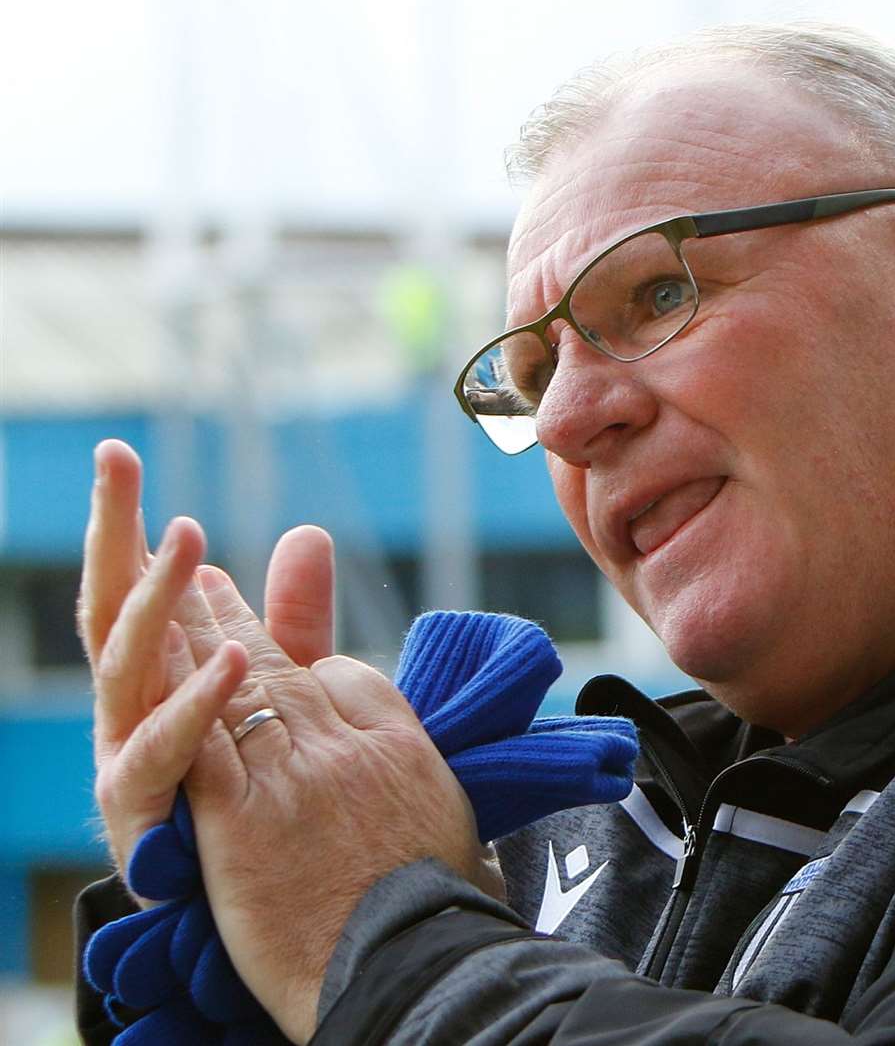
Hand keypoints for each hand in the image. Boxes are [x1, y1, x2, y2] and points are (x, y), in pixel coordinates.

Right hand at [81, 439, 335, 880]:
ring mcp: (134, 761)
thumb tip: (307, 533)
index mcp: (158, 677)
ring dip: (157, 604)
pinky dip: (197, 705)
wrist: (275, 914)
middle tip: (115, 464)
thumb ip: (292, 620)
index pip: (138, 588)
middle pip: (113, 612)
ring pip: (130, 669)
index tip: (119, 456)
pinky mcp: (150, 816)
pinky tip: (231, 660)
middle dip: (112, 536)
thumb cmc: (262, 800)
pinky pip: (167, 754)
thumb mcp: (282, 693)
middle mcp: (134, 711)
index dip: (127, 523)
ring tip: (186, 541)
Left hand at [175, 569, 496, 1042]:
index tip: (285, 654)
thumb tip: (437, 781)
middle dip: (240, 619)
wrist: (408, 963)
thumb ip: (434, 793)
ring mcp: (294, 775)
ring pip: (238, 686)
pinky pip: (202, 739)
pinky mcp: (242, 815)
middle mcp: (347, 747)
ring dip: (198, 634)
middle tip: (206, 579)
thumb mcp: (462, 832)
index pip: (351, 679)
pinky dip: (177, 694)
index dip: (311, 665)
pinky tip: (154, 660)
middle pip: (285, 667)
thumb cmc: (443, 916)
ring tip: (171, 592)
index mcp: (402, 748)